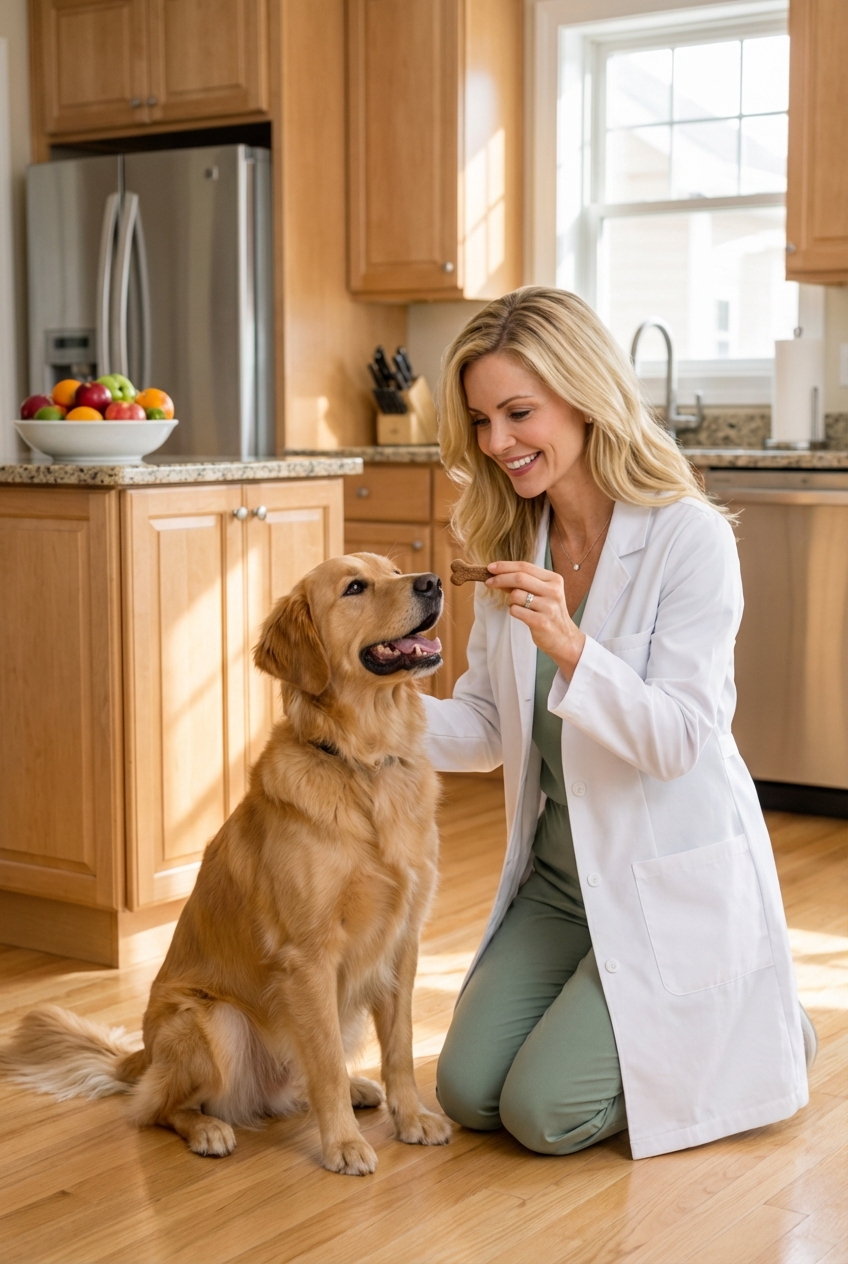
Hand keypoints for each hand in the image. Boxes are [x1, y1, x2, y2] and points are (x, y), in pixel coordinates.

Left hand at [486, 560, 585, 678]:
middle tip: (488, 582)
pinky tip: (522, 614)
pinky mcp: (541, 622)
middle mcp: (553, 591)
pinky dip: (513, 611)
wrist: (564, 638)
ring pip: (516, 595)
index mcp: (554, 580)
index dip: (505, 566)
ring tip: (519, 606)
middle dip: (500, 579)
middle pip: (519, 578)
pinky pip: (516, 610)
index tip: (490, 567)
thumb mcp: (542, 593)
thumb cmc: (548, 612)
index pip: (525, 567)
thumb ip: (523, 583)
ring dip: (510, 600)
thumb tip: (497, 574)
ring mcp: (548, 607)